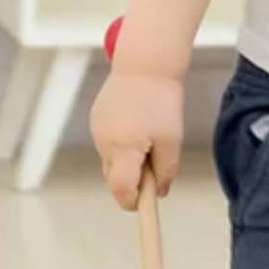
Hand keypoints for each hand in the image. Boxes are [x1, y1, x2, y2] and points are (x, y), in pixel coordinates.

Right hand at [89, 63, 183, 209]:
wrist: (145, 63)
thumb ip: (165, 171)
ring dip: (128, 160)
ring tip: (150, 137)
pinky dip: (122, 144)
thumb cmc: (161, 100)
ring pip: (112, 160)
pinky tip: (138, 124)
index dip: (132, 201)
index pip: (121, 190)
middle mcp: (104, 143)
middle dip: (132, 180)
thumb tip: (159, 192)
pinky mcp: (97, 119)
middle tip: (155, 165)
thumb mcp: (172, 140)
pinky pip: (109, 142)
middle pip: (114, 178)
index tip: (144, 205)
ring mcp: (97, 130)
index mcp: (123, 149)